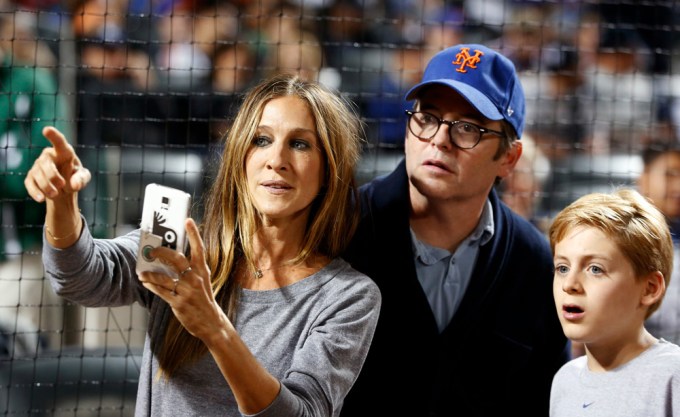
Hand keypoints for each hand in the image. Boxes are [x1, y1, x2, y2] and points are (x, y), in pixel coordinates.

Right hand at [24, 126, 90, 202]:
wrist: (64, 189)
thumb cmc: (75, 177)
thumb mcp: (82, 178)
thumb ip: (82, 179)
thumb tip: (74, 185)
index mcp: (64, 152)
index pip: (59, 142)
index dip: (53, 136)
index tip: (47, 130)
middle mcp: (49, 155)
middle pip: (46, 162)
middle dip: (52, 175)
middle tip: (62, 185)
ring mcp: (38, 165)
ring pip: (37, 174)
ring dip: (46, 186)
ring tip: (55, 195)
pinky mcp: (31, 177)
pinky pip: (30, 183)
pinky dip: (35, 191)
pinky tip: (41, 199)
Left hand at [138, 218, 226, 341]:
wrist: (211, 322)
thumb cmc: (204, 298)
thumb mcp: (202, 281)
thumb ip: (190, 269)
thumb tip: (170, 257)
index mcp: (203, 271)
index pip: (199, 248)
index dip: (194, 233)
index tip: (187, 220)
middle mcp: (196, 279)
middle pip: (177, 259)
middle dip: (162, 252)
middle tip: (151, 250)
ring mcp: (187, 291)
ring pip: (164, 277)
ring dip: (150, 274)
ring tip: (141, 272)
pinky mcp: (179, 303)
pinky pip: (161, 292)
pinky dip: (151, 286)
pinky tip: (145, 283)